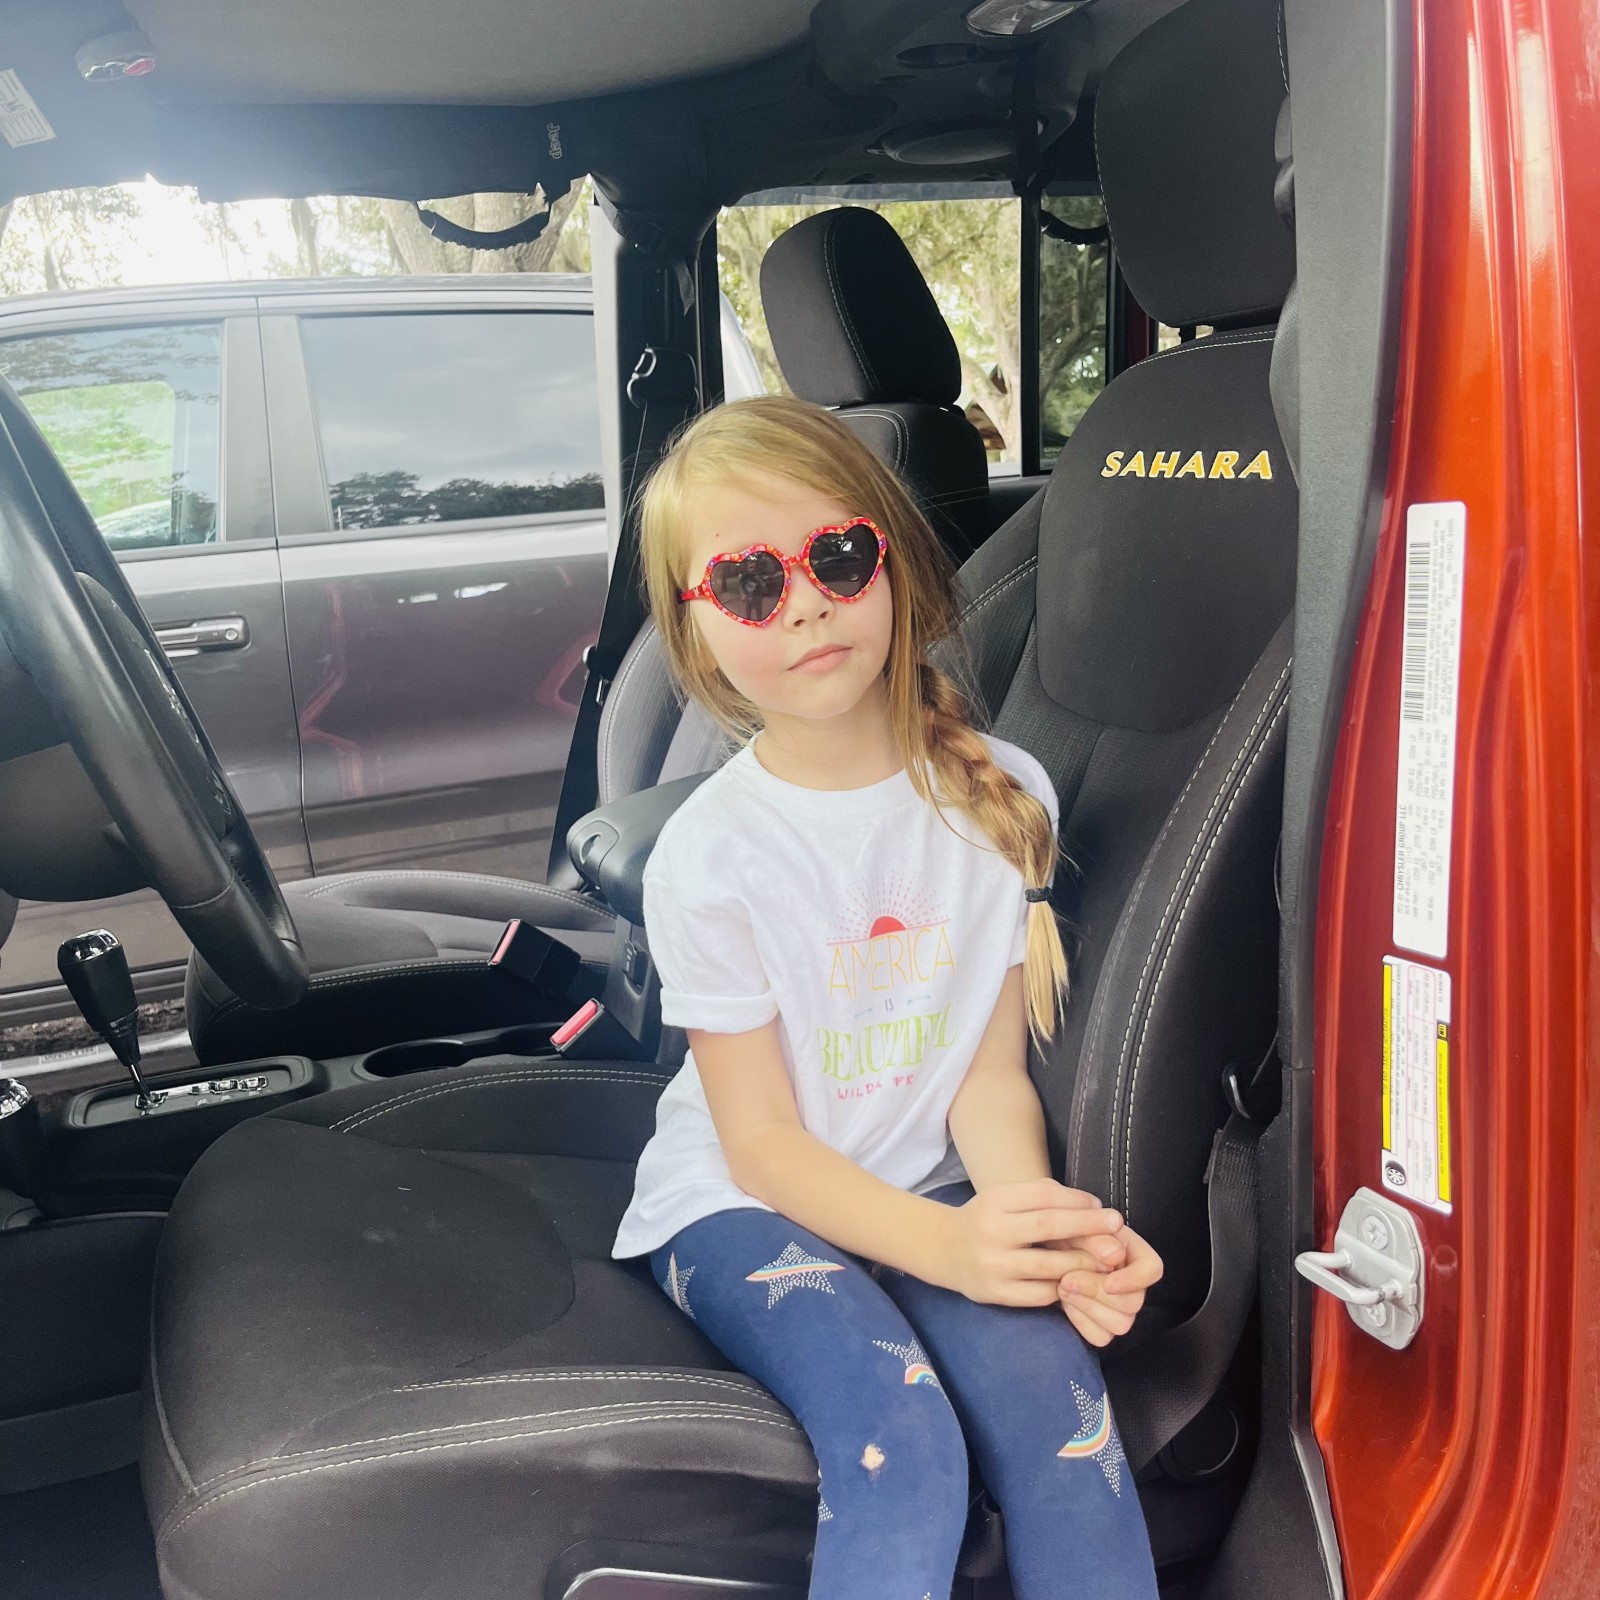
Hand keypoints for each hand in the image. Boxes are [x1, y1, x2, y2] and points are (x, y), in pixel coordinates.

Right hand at [939, 1179, 1125, 1306]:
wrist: (945, 1250)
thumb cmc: (987, 1220)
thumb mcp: (1004, 1199)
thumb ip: (1042, 1199)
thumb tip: (1092, 1209)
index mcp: (995, 1200)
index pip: (1044, 1195)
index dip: (1077, 1201)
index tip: (1102, 1208)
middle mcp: (992, 1231)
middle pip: (1049, 1226)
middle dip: (1088, 1227)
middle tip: (1118, 1227)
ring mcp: (993, 1265)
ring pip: (1050, 1265)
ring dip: (1084, 1261)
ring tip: (1109, 1260)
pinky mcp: (996, 1294)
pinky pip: (1041, 1293)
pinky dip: (1064, 1287)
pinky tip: (1080, 1282)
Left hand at [1057, 1225, 1162, 1346]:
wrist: (1045, 1247)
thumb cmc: (1064, 1232)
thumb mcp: (1075, 1226)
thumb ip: (1095, 1238)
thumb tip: (1115, 1255)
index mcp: (1133, 1253)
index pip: (1152, 1269)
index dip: (1134, 1279)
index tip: (1108, 1282)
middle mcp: (1132, 1284)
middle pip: (1134, 1302)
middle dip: (1096, 1292)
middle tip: (1066, 1279)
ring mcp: (1119, 1308)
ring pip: (1120, 1324)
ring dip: (1087, 1307)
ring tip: (1062, 1288)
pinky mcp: (1102, 1326)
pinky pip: (1100, 1337)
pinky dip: (1081, 1322)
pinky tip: (1066, 1304)